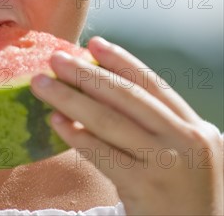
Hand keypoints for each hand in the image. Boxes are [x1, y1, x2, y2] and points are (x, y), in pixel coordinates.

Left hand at [31, 37, 222, 215]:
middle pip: (126, 96)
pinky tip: (55, 122)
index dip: (120, 61)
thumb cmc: (179, 195)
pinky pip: (101, 153)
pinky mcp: (145, 188)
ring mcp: (167, 164)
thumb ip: (150, 123)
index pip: (152, 85)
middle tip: (55, 58)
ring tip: (41, 84)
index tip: (92, 43)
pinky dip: (76, 134)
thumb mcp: (178, 153)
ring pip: (108, 120)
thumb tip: (96, 85)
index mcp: (196, 127)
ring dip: (69, 98)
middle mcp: (186, 141)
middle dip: (86, 73)